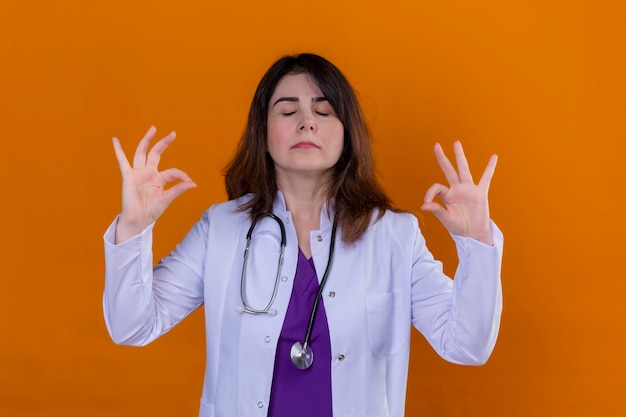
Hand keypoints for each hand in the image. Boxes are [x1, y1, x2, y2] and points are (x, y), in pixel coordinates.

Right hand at [112, 126, 196, 242]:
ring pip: (142, 153)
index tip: (189, 181)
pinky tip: (115, 140)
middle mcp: (148, 173)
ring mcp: (138, 173)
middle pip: (156, 153)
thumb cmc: (152, 210)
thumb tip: (194, 183)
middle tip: (173, 134)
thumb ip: (179, 189)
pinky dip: (118, 150)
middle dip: (164, 143)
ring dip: (147, 140)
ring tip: (153, 129)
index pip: (173, 171)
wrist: (139, 219)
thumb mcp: (167, 198)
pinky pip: (122, 161)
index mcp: (159, 178)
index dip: (182, 175)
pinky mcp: (128, 176)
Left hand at [421, 141, 496, 244]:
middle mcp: (457, 189)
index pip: (437, 187)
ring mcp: (469, 189)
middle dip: (442, 158)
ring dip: (460, 156)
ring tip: (456, 143)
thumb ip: (437, 210)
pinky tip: (493, 157)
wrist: (473, 234)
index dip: (430, 193)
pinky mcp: (480, 193)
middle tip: (436, 145)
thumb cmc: (458, 227)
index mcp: (447, 195)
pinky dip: (490, 168)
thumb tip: (424, 205)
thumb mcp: (446, 219)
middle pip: (448, 170)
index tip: (427, 203)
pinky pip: (486, 178)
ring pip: (464, 169)